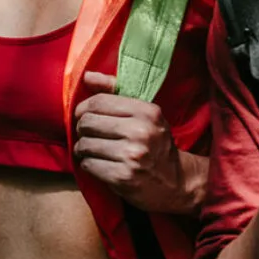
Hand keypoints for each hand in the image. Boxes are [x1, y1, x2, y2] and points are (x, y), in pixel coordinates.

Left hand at [73, 71, 205, 213]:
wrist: (176, 182)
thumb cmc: (154, 143)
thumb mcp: (144, 114)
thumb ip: (115, 91)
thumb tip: (87, 76)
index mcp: (147, 112)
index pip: (98, 102)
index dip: (82, 108)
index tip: (81, 115)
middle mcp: (141, 132)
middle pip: (88, 123)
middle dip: (81, 129)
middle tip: (87, 134)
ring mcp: (132, 156)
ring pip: (85, 145)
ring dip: (83, 149)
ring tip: (91, 150)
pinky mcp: (123, 177)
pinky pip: (89, 165)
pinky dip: (88, 164)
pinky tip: (97, 164)